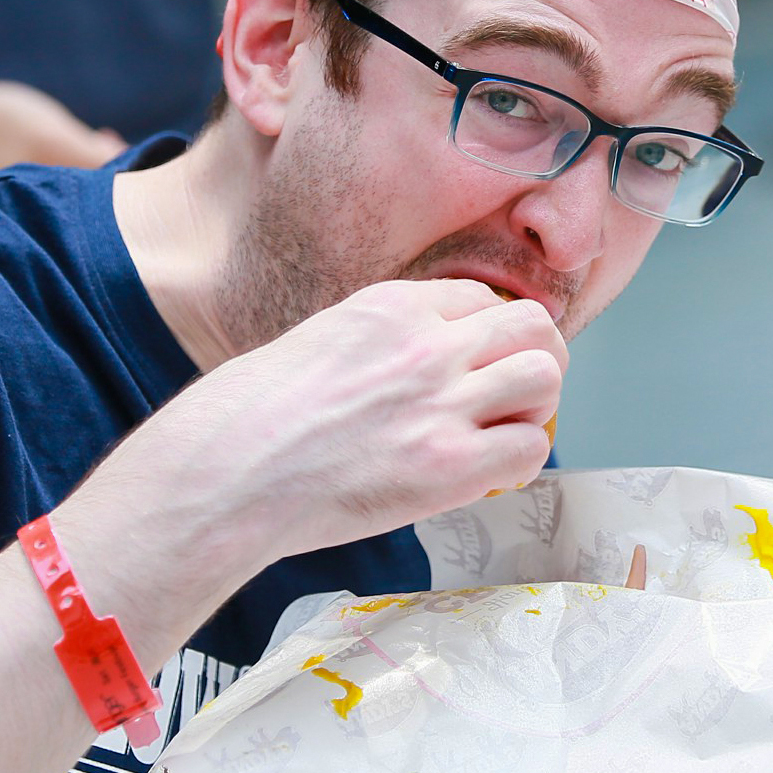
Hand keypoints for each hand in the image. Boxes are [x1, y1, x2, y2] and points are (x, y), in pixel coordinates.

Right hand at [56, 278, 566, 575]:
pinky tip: (487, 474)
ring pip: (546, 377)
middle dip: (537, 357)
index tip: (481, 363)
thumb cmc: (250, 419)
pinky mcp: (449, 467)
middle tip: (519, 392)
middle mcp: (427, 345)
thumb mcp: (318, 342)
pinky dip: (518, 461)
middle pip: (534, 327)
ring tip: (506, 432)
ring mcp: (443, 404)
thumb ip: (379, 344)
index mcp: (391, 306)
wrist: (226, 474)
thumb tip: (416, 369)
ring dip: (536, 406)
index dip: (490, 333)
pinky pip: (528, 449)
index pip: (482, 298)